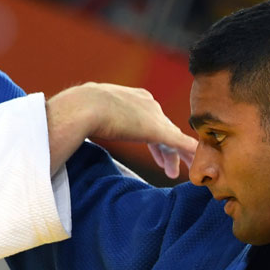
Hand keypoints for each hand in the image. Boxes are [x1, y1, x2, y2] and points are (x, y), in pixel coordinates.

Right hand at [47, 83, 196, 177]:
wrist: (85, 106)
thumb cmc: (78, 109)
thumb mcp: (87, 110)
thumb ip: (90, 116)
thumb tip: (74, 124)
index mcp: (132, 96)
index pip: (149, 117)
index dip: (151, 136)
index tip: (152, 150)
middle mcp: (147, 103)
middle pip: (163, 128)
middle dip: (165, 149)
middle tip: (167, 167)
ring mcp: (154, 116)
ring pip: (173, 137)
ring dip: (175, 156)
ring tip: (173, 173)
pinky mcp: (159, 130)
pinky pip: (181, 144)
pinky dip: (189, 153)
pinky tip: (195, 163)